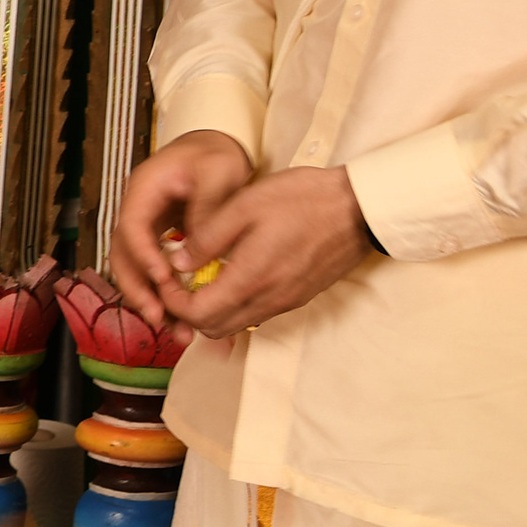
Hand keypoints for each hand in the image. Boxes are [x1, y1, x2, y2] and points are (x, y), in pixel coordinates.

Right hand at [107, 129, 253, 322]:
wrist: (213, 148)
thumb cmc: (215, 154)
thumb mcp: (219, 171)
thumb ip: (206, 208)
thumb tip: (192, 252)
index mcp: (144, 189)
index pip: (132, 227)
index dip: (143, 255)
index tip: (164, 278)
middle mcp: (136, 211)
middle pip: (122, 255)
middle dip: (138, 290)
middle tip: (160, 317)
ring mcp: (143, 227)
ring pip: (133, 269)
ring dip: (148, 300)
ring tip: (172, 328)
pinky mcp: (156, 240)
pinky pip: (150, 271)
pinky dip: (161, 295)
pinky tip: (177, 316)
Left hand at [160, 163, 370, 337]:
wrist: (360, 206)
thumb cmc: (304, 199)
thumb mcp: (245, 205)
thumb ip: (207, 238)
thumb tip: (178, 261)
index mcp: (252, 278)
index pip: (198, 314)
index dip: (172, 301)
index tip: (166, 277)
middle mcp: (270, 299)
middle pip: (213, 328)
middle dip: (187, 310)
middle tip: (179, 281)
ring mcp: (287, 301)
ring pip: (236, 324)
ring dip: (212, 310)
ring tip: (202, 277)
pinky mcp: (299, 296)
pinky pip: (257, 313)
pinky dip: (236, 304)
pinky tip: (232, 275)